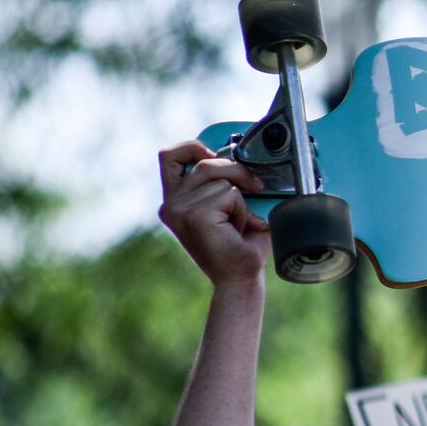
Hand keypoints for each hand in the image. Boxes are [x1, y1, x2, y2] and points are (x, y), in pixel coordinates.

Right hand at [157, 140, 270, 287]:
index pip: (170, 156)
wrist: (241, 278)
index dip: (193, 147)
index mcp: (175, 200)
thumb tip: (240, 154)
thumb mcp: (229, 206)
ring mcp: (179, 210)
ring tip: (239, 222)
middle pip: (204, 162)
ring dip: (240, 199)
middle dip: (235, 170)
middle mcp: (171, 204)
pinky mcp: (194, 216)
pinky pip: (229, 194)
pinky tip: (238, 229)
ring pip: (220, 178)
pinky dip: (242, 209)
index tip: (215, 155)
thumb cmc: (240, 246)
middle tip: (256, 188)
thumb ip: (222, 182)